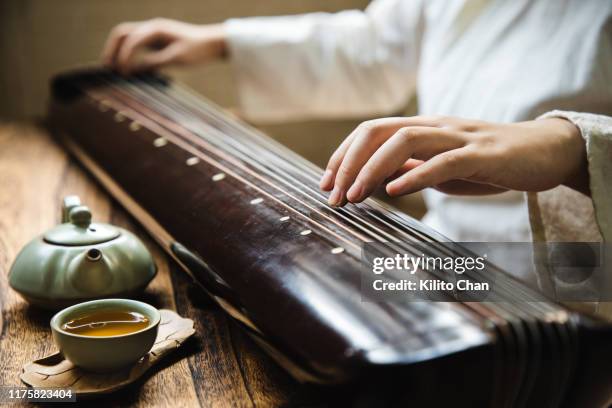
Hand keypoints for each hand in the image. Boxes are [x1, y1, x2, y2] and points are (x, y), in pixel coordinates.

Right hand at [101, 18, 226, 73]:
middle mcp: (151, 28)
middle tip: (106, 68)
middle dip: (112, 49)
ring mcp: (153, 33)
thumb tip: (132, 70)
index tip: (121, 74)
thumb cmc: (198, 50)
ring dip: (117, 51)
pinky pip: (136, 45)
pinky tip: (127, 68)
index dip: (123, 57)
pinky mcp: (157, 41)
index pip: (131, 40)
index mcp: (156, 29)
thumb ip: (154, 63)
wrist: (213, 43)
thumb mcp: (177, 59)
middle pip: (122, 33)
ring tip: (112, 68)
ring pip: (127, 37)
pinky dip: (128, 54)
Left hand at [319, 116, 587, 205]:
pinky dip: (416, 175)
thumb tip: (379, 178)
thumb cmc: (488, 164)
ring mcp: (458, 137)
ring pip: (405, 139)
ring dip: (372, 168)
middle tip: (332, 196)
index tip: (326, 185)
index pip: (370, 132)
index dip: (343, 156)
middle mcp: (435, 126)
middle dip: (348, 163)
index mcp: (422, 129)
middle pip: (379, 131)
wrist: (543, 152)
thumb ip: (411, 168)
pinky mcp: (483, 154)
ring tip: (354, 196)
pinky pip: (444, 161)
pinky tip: (394, 192)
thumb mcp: (440, 169)